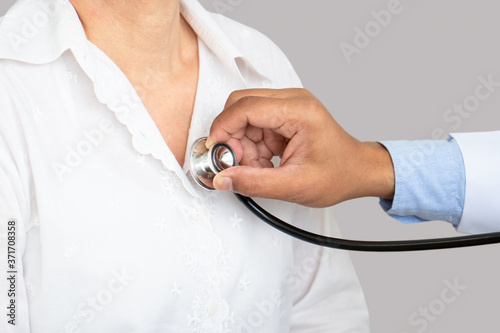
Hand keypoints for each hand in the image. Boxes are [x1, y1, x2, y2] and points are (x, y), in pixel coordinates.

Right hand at [207, 88, 394, 206]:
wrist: (358, 171)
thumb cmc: (338, 174)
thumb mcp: (294, 186)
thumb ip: (254, 183)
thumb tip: (222, 178)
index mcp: (300, 112)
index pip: (247, 107)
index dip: (223, 128)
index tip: (214, 150)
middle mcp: (294, 101)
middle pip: (242, 105)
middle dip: (231, 136)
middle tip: (234, 163)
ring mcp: (290, 105)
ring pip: (246, 116)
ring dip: (243, 144)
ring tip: (258, 168)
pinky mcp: (286, 115)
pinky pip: (255, 124)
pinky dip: (252, 145)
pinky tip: (265, 163)